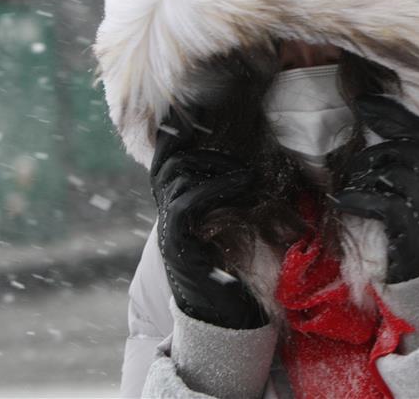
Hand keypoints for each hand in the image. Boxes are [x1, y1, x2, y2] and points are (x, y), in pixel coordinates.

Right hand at [150, 105, 267, 328]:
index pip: (166, 154)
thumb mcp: (234, 214)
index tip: (193, 104)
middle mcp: (166, 211)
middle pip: (169, 160)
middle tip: (221, 126)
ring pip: (179, 176)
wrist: (225, 314)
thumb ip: (231, 186)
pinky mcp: (178, 243)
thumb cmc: (237, 261)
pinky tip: (243, 182)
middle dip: (194, 139)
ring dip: (216, 165)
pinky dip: (218, 186)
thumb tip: (253, 152)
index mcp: (176, 200)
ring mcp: (168, 227)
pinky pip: (189, 202)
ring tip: (246, 169)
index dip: (175, 128)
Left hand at [333, 95, 418, 282]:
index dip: (393, 113)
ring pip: (393, 173)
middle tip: (354, 167)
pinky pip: (382, 202)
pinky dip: (357, 199)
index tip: (364, 102)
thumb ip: (406, 163)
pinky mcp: (414, 230)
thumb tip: (373, 132)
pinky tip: (344, 202)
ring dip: (363, 177)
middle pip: (407, 148)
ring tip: (351, 189)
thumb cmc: (417, 229)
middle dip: (373, 152)